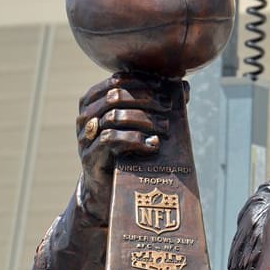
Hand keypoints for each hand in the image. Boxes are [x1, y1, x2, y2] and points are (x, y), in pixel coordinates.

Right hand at [75, 74, 175, 217]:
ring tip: (165, 127)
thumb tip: (185, 88)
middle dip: (146, 100)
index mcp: (93, 101)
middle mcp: (86, 116)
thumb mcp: (137, 126)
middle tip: (168, 107)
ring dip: (144, 120)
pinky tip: (153, 144)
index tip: (163, 88)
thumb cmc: (124, 151)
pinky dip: (135, 140)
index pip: (116, 81)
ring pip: (114, 117)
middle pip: (116, 97)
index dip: (141, 82)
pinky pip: (111, 140)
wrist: (106, 188)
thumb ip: (156, 105)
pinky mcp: (90, 156)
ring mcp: (85, 136)